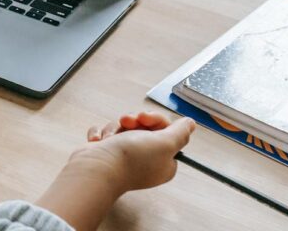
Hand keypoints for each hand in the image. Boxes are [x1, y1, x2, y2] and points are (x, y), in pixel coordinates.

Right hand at [32, 112, 194, 230]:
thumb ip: (180, 132)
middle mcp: (146, 160)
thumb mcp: (165, 143)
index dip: (155, 120)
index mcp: (164, 161)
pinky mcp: (107, 153)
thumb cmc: (131, 159)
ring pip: (123, 128)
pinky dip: (101, 135)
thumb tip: (190, 124)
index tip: (144, 118)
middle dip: (133, 121)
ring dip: (115, 128)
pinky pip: (106, 134)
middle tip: (127, 123)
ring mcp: (125, 157)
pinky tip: (99, 141)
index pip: (166, 131)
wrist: (97, 168)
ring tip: (110, 137)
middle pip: (144, 127)